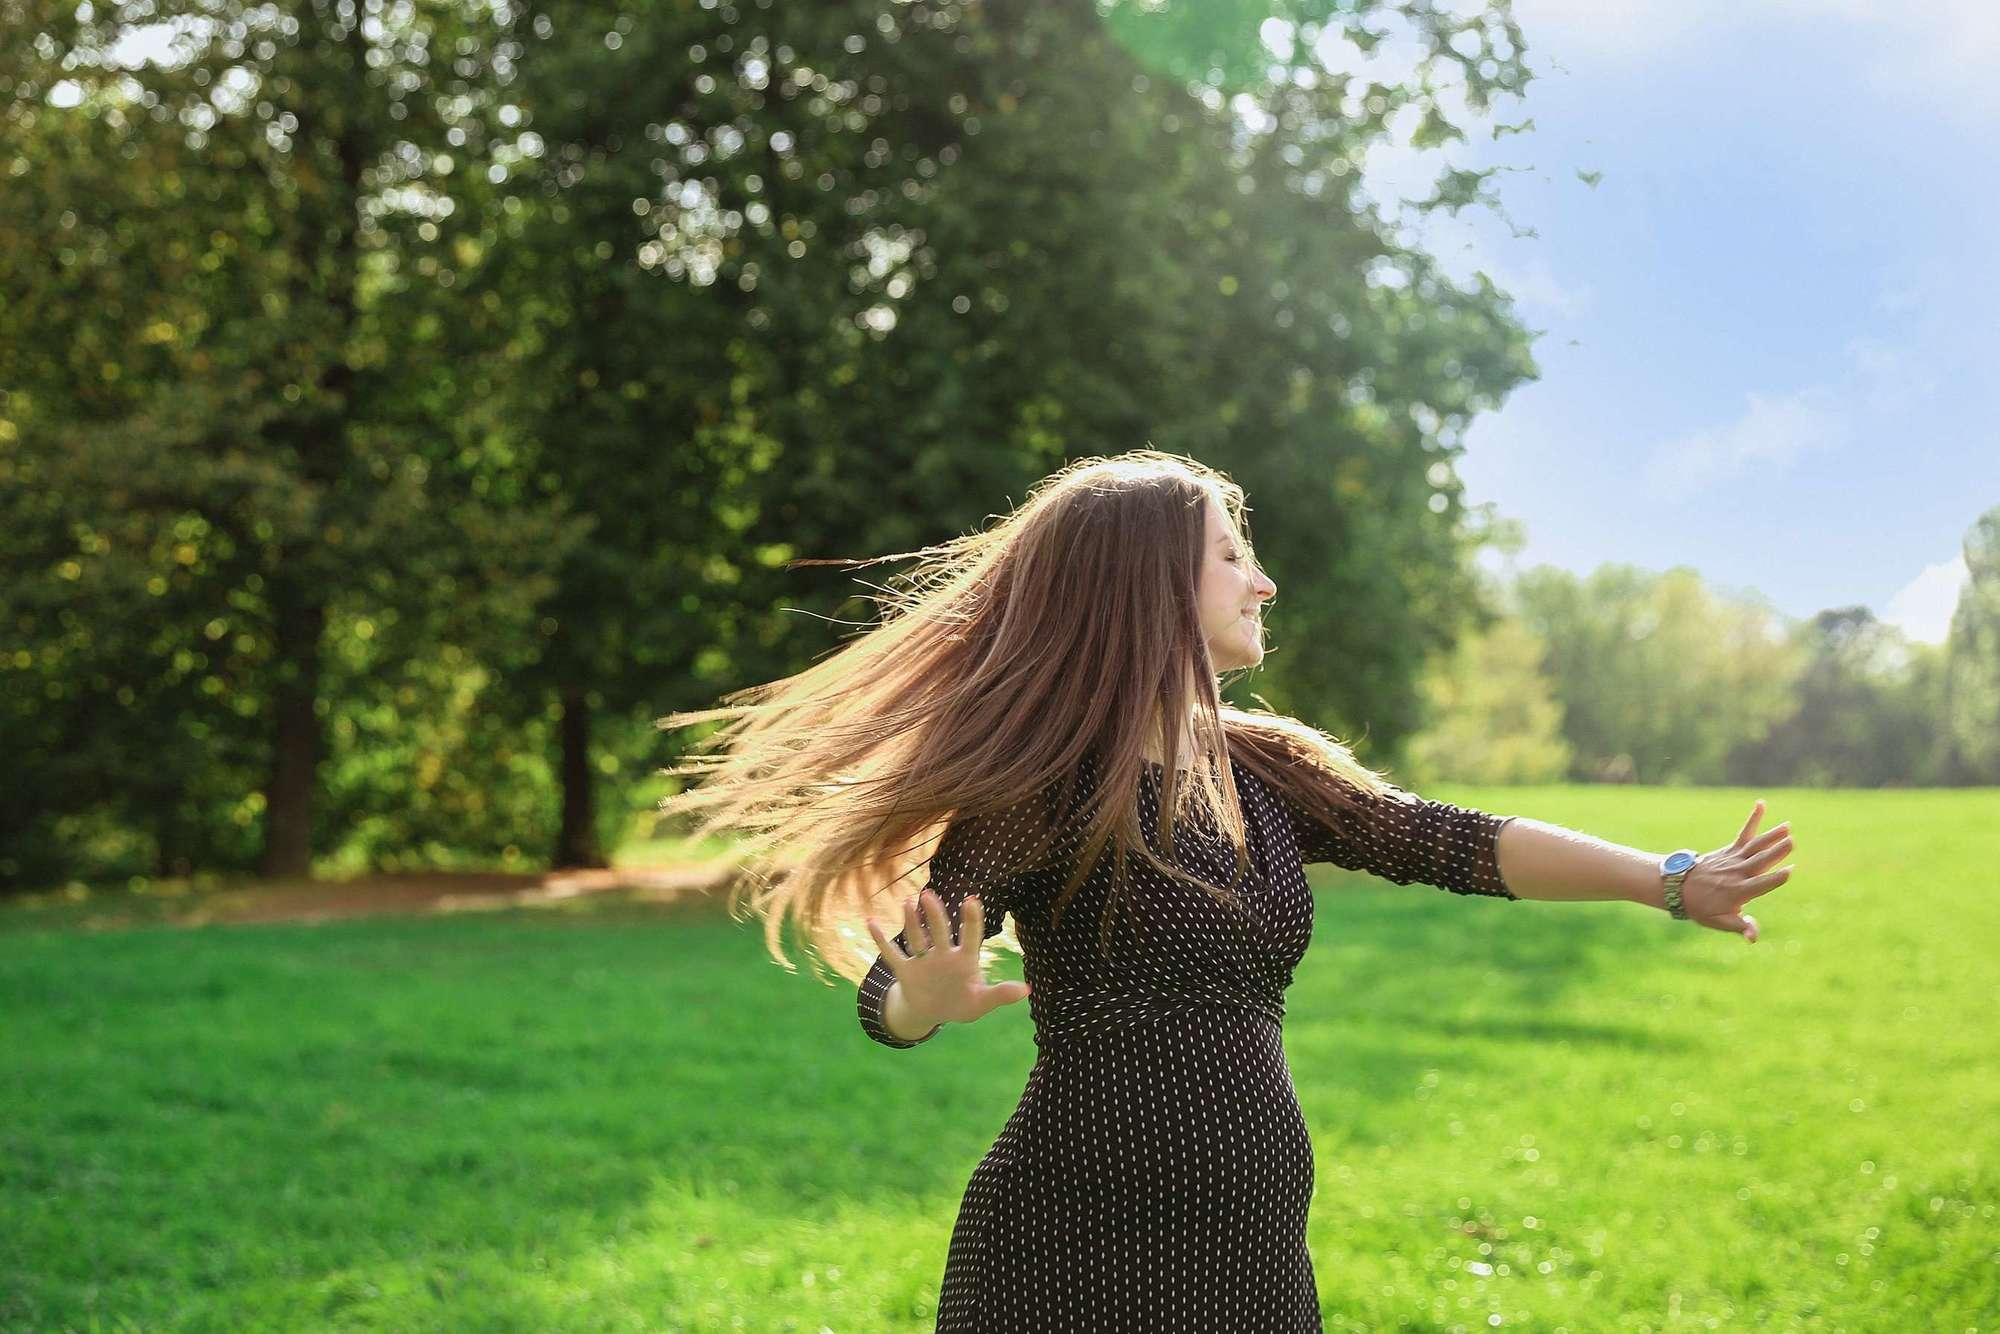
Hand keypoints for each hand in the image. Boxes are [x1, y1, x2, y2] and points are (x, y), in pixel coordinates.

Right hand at [865, 888, 1030, 1028]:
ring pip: (916, 938)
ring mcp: (923, 961)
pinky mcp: (905, 970)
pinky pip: (891, 954)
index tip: (972, 900)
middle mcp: (943, 954)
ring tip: (907, 903)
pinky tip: (871, 921)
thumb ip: (1000, 995)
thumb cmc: (961, 1003)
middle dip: (934, 915)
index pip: (970, 936)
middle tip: (929, 895)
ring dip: (911, 922)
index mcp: (964, 960)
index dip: (971, 920)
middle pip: (939, 931)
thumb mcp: (980, 1003)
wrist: (933, 1011)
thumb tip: (1026, 990)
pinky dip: (881, 940)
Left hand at [1681, 798, 1792, 942]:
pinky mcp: (1729, 850)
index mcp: (1738, 892)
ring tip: (1787, 826)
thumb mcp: (1719, 922)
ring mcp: (1733, 859)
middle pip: (1759, 861)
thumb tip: (1754, 938)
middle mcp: (1737, 873)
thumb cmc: (1702, 908)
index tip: (1790, 871)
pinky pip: (1744, 834)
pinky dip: (1753, 819)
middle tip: (1791, 841)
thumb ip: (1740, 927)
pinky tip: (1761, 804)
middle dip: (1775, 852)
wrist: (1678, 888)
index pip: (1760, 884)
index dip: (1775, 878)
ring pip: (1755, 846)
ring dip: (1771, 836)